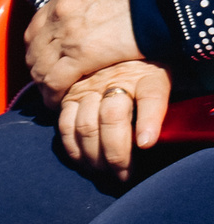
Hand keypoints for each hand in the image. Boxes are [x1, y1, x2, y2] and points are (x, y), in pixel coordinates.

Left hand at [29, 0, 146, 98]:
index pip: (35, 27)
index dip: (36, 46)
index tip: (43, 59)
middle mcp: (58, 15)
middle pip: (34, 49)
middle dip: (37, 67)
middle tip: (44, 82)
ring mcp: (68, 35)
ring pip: (41, 65)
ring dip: (43, 83)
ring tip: (50, 96)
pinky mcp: (83, 55)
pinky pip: (56, 79)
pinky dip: (53, 92)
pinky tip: (58, 101)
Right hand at [56, 60, 170, 178]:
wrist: (112, 48)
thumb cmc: (143, 70)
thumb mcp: (159, 82)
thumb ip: (156, 107)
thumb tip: (147, 142)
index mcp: (141, 77)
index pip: (140, 103)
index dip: (142, 128)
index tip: (142, 151)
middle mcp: (109, 82)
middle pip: (107, 120)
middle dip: (114, 155)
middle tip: (122, 176)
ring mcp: (85, 88)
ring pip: (84, 125)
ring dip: (93, 154)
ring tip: (103, 171)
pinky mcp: (68, 95)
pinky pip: (64, 123)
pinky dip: (72, 146)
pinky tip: (83, 160)